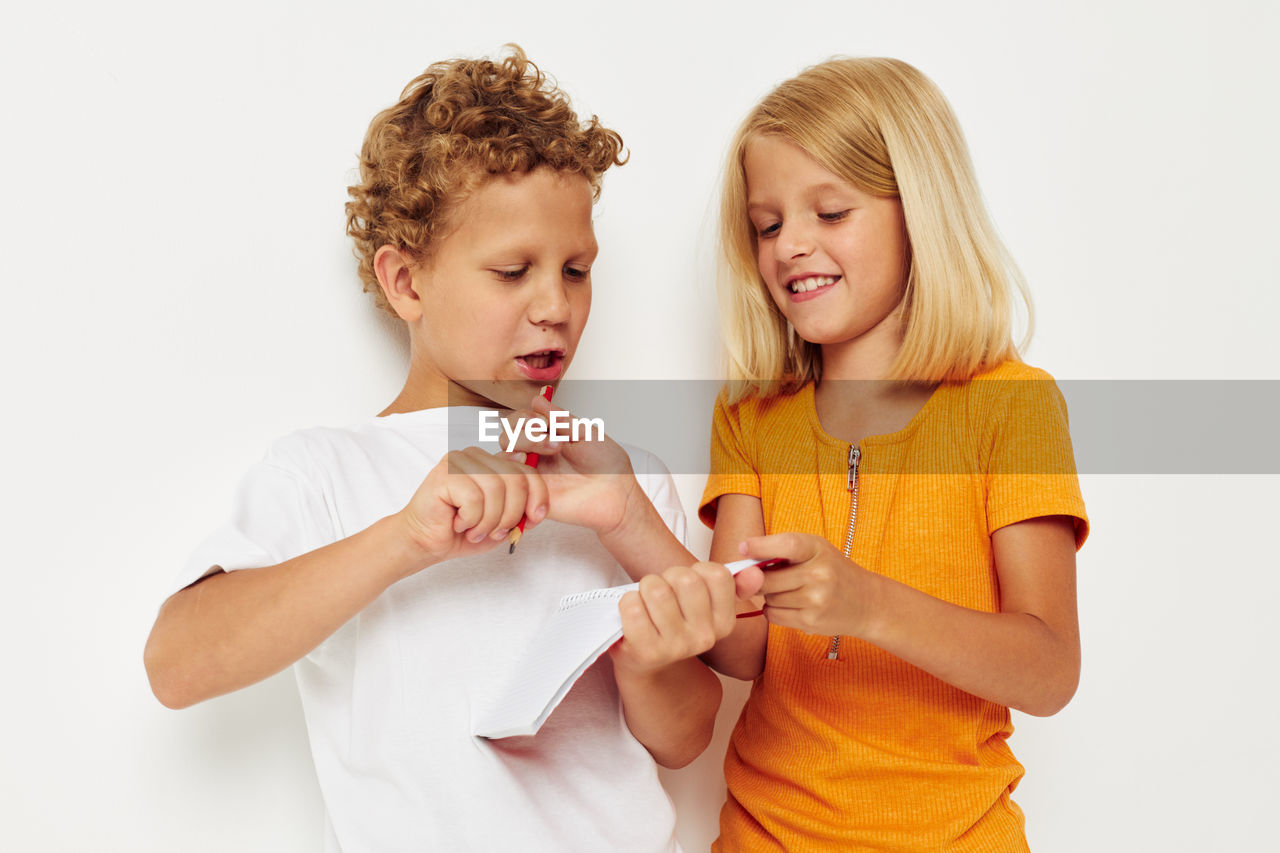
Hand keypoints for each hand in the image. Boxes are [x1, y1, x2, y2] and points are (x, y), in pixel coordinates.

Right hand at [395, 446, 547, 575]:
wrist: (424, 542)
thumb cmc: (461, 532)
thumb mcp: (501, 522)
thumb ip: (520, 509)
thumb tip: (538, 504)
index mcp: (493, 463)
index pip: (528, 471)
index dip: (538, 497)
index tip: (534, 519)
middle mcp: (477, 456)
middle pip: (516, 480)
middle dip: (511, 514)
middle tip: (495, 532)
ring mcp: (459, 461)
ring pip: (496, 489)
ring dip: (489, 520)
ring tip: (475, 531)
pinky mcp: (444, 474)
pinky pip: (474, 498)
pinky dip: (471, 519)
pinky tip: (458, 523)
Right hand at [503, 392, 638, 534]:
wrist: (616, 492)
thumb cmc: (606, 463)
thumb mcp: (584, 432)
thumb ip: (559, 417)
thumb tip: (537, 399)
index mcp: (547, 437)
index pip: (519, 421)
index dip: (525, 418)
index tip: (546, 422)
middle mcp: (536, 454)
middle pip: (507, 436)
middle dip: (525, 433)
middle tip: (550, 439)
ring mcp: (532, 474)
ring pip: (504, 457)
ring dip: (519, 448)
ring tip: (545, 453)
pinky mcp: (531, 494)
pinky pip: (510, 484)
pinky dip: (514, 472)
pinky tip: (532, 470)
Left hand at [609, 563, 738, 675]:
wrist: (646, 661)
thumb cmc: (673, 622)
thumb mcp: (706, 604)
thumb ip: (733, 585)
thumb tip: (756, 572)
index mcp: (724, 623)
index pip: (717, 575)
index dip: (696, 570)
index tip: (688, 584)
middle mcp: (704, 638)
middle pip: (685, 579)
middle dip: (667, 576)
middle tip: (663, 591)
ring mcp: (676, 647)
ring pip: (657, 589)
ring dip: (645, 588)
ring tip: (646, 601)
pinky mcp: (646, 651)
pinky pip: (633, 606)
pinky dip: (628, 602)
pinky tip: (634, 614)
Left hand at [738, 533, 877, 636]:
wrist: (864, 602)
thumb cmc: (831, 570)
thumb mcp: (815, 549)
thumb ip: (782, 549)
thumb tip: (743, 555)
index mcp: (817, 549)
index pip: (787, 545)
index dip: (761, 546)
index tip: (743, 547)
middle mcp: (819, 574)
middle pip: (766, 579)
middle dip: (759, 578)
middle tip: (766, 575)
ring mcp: (815, 600)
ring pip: (768, 598)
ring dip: (769, 595)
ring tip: (789, 590)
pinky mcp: (810, 622)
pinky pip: (773, 616)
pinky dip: (774, 610)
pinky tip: (790, 604)